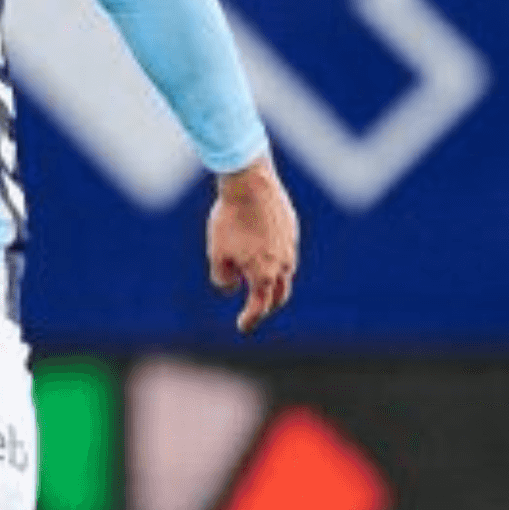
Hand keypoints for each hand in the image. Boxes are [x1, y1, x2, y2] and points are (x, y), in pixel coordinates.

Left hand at [207, 151, 299, 334]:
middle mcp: (283, 264)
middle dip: (267, 305)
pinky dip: (276, 259)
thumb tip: (232, 288)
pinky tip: (263, 251)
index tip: (242, 327)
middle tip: (255, 308)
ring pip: (286, 272)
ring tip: (260, 281)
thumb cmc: (230, 219)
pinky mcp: (291, 228)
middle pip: (279, 295)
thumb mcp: (217, 253)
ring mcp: (291, 246)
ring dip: (274, 281)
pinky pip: (286, 251)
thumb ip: (222, 278)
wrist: (250, 183)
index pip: (259, 307)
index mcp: (264, 275)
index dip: (250, 319)